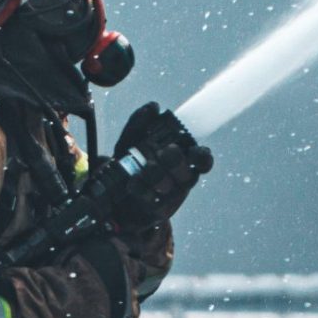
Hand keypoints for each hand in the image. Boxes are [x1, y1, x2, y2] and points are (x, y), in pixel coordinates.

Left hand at [110, 103, 212, 231]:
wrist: (114, 194)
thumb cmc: (133, 162)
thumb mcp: (132, 139)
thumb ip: (140, 121)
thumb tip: (154, 107)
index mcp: (183, 161)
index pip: (202, 160)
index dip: (202, 156)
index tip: (193, 151)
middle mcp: (180, 179)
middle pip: (187, 172)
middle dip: (176, 162)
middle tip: (166, 152)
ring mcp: (170, 196)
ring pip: (169, 185)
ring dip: (157, 174)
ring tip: (147, 166)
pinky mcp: (156, 210)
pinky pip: (151, 200)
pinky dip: (141, 188)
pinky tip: (134, 182)